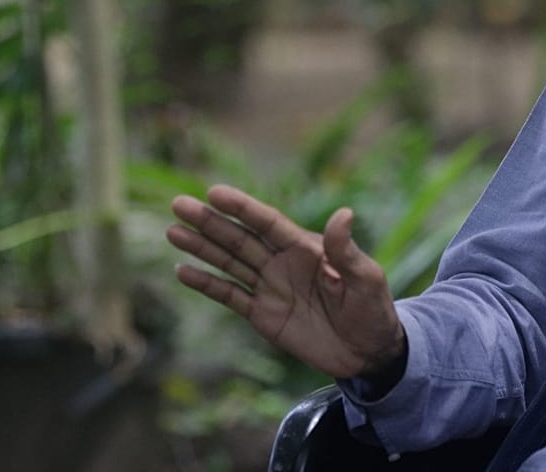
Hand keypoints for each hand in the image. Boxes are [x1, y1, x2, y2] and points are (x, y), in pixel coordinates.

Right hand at [167, 185, 405, 381]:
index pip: (268, 222)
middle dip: (210, 222)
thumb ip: (346, 250)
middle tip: (178, 204)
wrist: (369, 352)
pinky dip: (207, 284)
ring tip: (172, 231)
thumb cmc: (373, 309)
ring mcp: (270, 287)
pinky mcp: (262, 314)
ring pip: (229, 262)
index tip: (214, 192)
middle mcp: (282, 262)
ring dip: (201, 248)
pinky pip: (230, 296)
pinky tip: (182, 271)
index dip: (241, 208)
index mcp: (306, 247)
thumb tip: (344, 213)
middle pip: (240, 238)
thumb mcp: (366, 278)